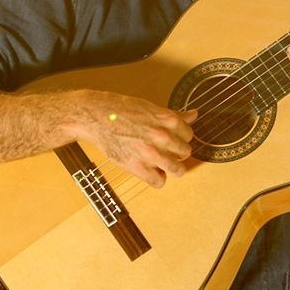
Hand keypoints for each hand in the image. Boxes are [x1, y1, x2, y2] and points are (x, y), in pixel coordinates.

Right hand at [73, 90, 198, 188]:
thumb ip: (174, 115)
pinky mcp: (138, 167)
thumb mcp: (150, 107)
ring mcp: (151, 153)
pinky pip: (159, 182)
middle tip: (166, 151)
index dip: (180, 138)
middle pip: (186, 152)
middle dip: (177, 153)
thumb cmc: (120, 109)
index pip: (189, 135)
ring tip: (162, 164)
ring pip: (178, 170)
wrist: (95, 116)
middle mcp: (163, 137)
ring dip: (171, 168)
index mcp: (168, 120)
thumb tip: (194, 115)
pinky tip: (151, 171)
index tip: (173, 140)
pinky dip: (157, 179)